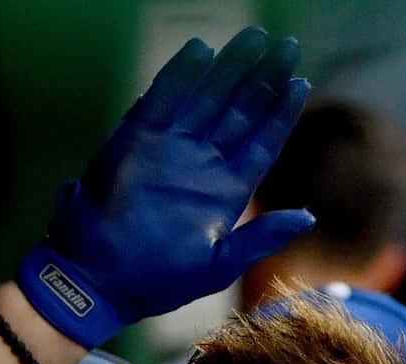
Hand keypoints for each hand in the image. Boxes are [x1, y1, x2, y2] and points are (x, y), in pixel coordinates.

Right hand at [15, 27, 312, 347]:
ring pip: (207, 99)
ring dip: (231, 69)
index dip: (280, 114)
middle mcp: (200, 165)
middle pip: (239, 113)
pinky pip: (163, 100)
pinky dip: (180, 75)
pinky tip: (201, 50)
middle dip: (263, 80)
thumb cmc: (156, 281)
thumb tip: (308, 218)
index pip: (261, 144)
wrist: (97, 281)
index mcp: (225, 193)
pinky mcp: (137, 141)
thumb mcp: (218, 265)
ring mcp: (170, 150)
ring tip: (256, 38)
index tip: (302, 83)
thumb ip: (261, 237)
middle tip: (287, 47)